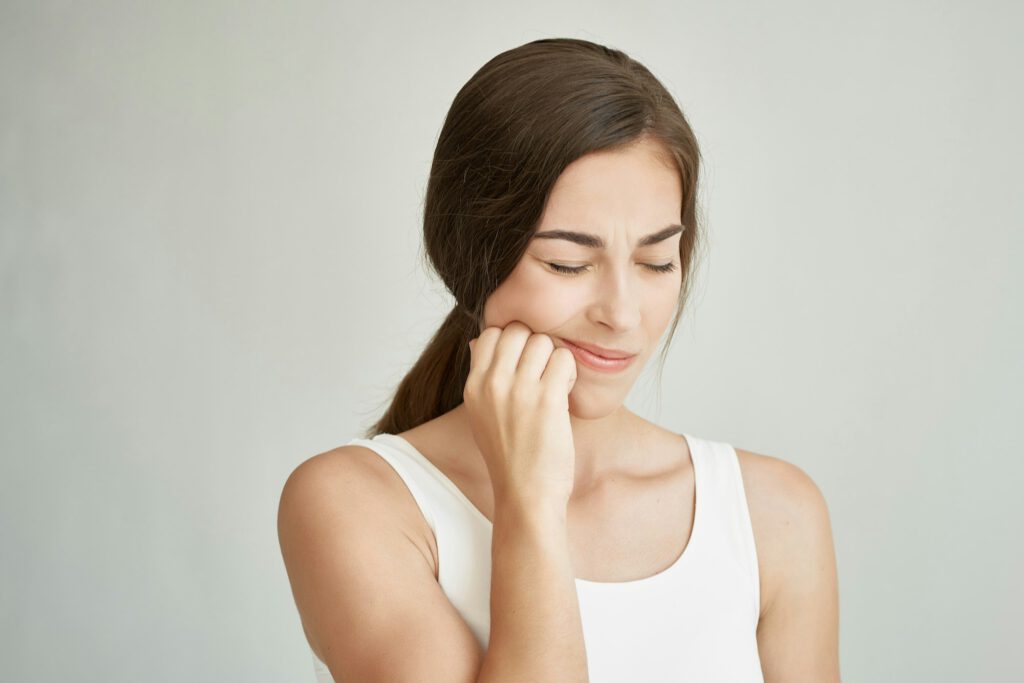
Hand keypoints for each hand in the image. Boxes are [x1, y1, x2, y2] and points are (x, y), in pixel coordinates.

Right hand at [463, 321, 577, 509]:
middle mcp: (492, 384)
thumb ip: (482, 377)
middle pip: (517, 330)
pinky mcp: (547, 399)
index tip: (523, 361)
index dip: (512, 340)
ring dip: (554, 357)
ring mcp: (518, 390)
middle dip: (534, 344)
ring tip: (555, 382)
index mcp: (473, 386)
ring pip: (542, 341)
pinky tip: (565, 392)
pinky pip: (563, 359)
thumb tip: (479, 340)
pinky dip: (569, 371)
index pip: (490, 333)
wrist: (525, 495)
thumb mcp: (481, 414)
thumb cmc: (509, 457)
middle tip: (542, 371)